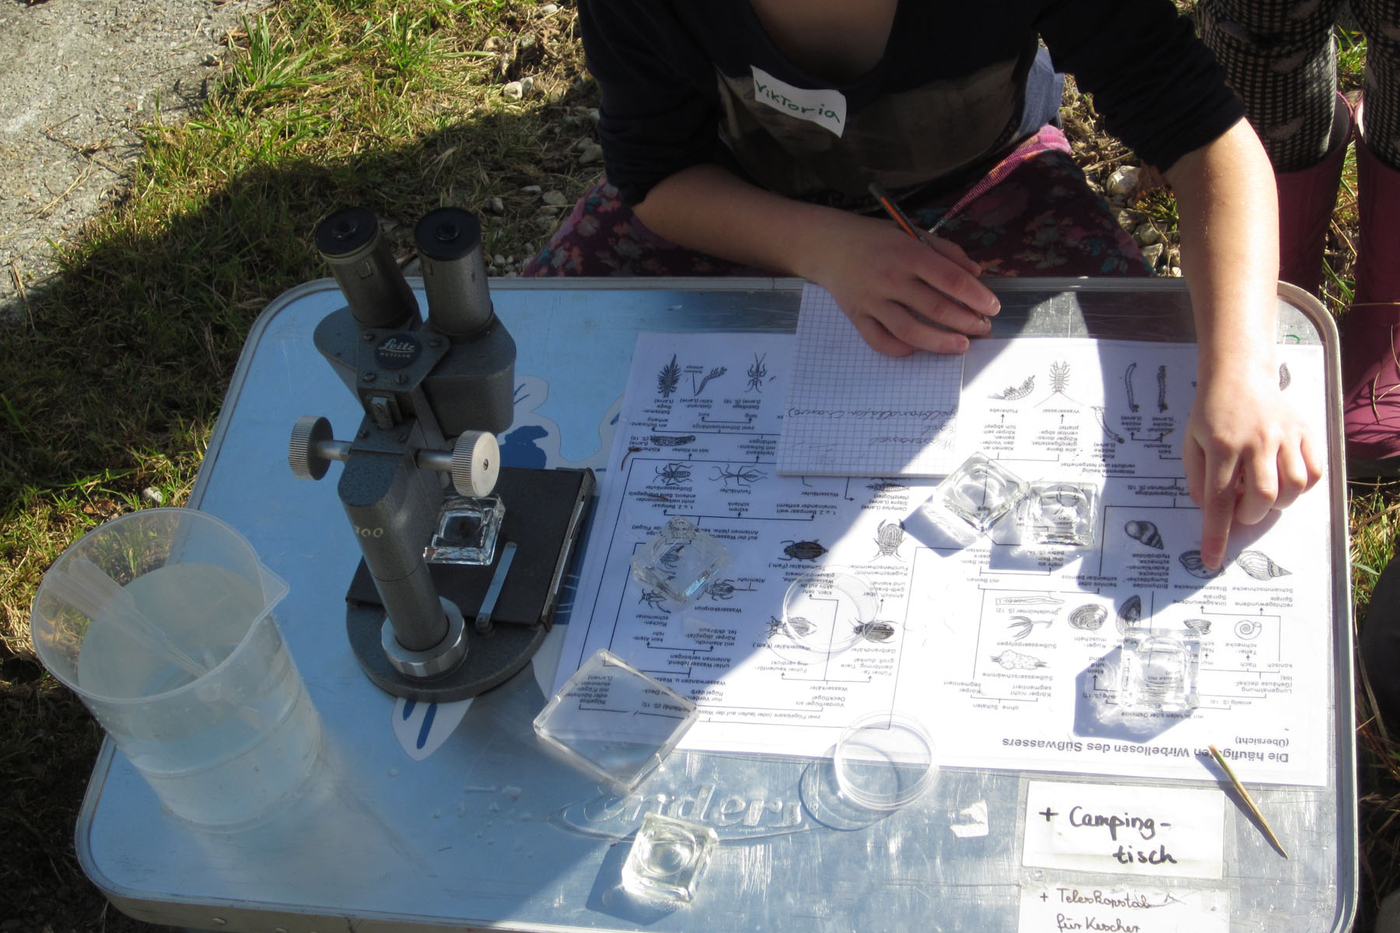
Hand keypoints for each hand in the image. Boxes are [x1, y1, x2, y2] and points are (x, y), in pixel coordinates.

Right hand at [804, 214, 1000, 355]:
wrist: (828, 245)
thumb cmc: (876, 239)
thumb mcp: (912, 233)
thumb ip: (946, 251)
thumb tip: (975, 275)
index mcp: (908, 254)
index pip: (951, 280)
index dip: (977, 297)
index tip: (993, 308)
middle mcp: (890, 278)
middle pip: (936, 308)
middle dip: (966, 322)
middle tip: (983, 329)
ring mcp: (872, 301)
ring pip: (910, 330)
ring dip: (940, 342)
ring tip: (961, 346)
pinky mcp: (857, 317)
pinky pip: (881, 341)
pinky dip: (902, 349)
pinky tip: (920, 347)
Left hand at [1183, 369, 1322, 568]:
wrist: (1238, 376)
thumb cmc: (1210, 413)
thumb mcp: (1190, 443)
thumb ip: (1196, 479)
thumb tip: (1208, 510)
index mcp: (1221, 446)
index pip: (1218, 499)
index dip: (1216, 534)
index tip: (1212, 559)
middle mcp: (1256, 441)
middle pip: (1262, 496)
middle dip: (1250, 515)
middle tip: (1241, 509)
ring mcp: (1284, 435)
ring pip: (1293, 486)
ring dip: (1278, 503)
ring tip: (1262, 493)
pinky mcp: (1304, 431)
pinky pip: (1314, 471)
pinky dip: (1302, 487)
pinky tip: (1285, 482)